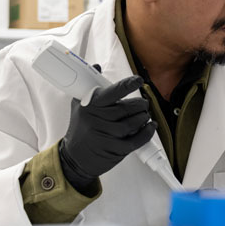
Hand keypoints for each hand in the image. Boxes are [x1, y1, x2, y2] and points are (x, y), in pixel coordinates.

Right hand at [58, 74, 156, 193]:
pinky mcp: (117, 149)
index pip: (114, 91)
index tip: (138, 80)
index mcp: (91, 106)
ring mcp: (109, 135)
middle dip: (141, 104)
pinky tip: (150, 126)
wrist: (74, 158)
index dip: (129, 84)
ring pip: (136, 122)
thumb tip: (96, 67)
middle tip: (143, 103)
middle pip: (129, 107)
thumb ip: (89, 86)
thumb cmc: (79, 130)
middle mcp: (100, 119)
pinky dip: (148, 132)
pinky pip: (138, 139)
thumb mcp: (79, 105)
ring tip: (143, 115)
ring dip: (144, 117)